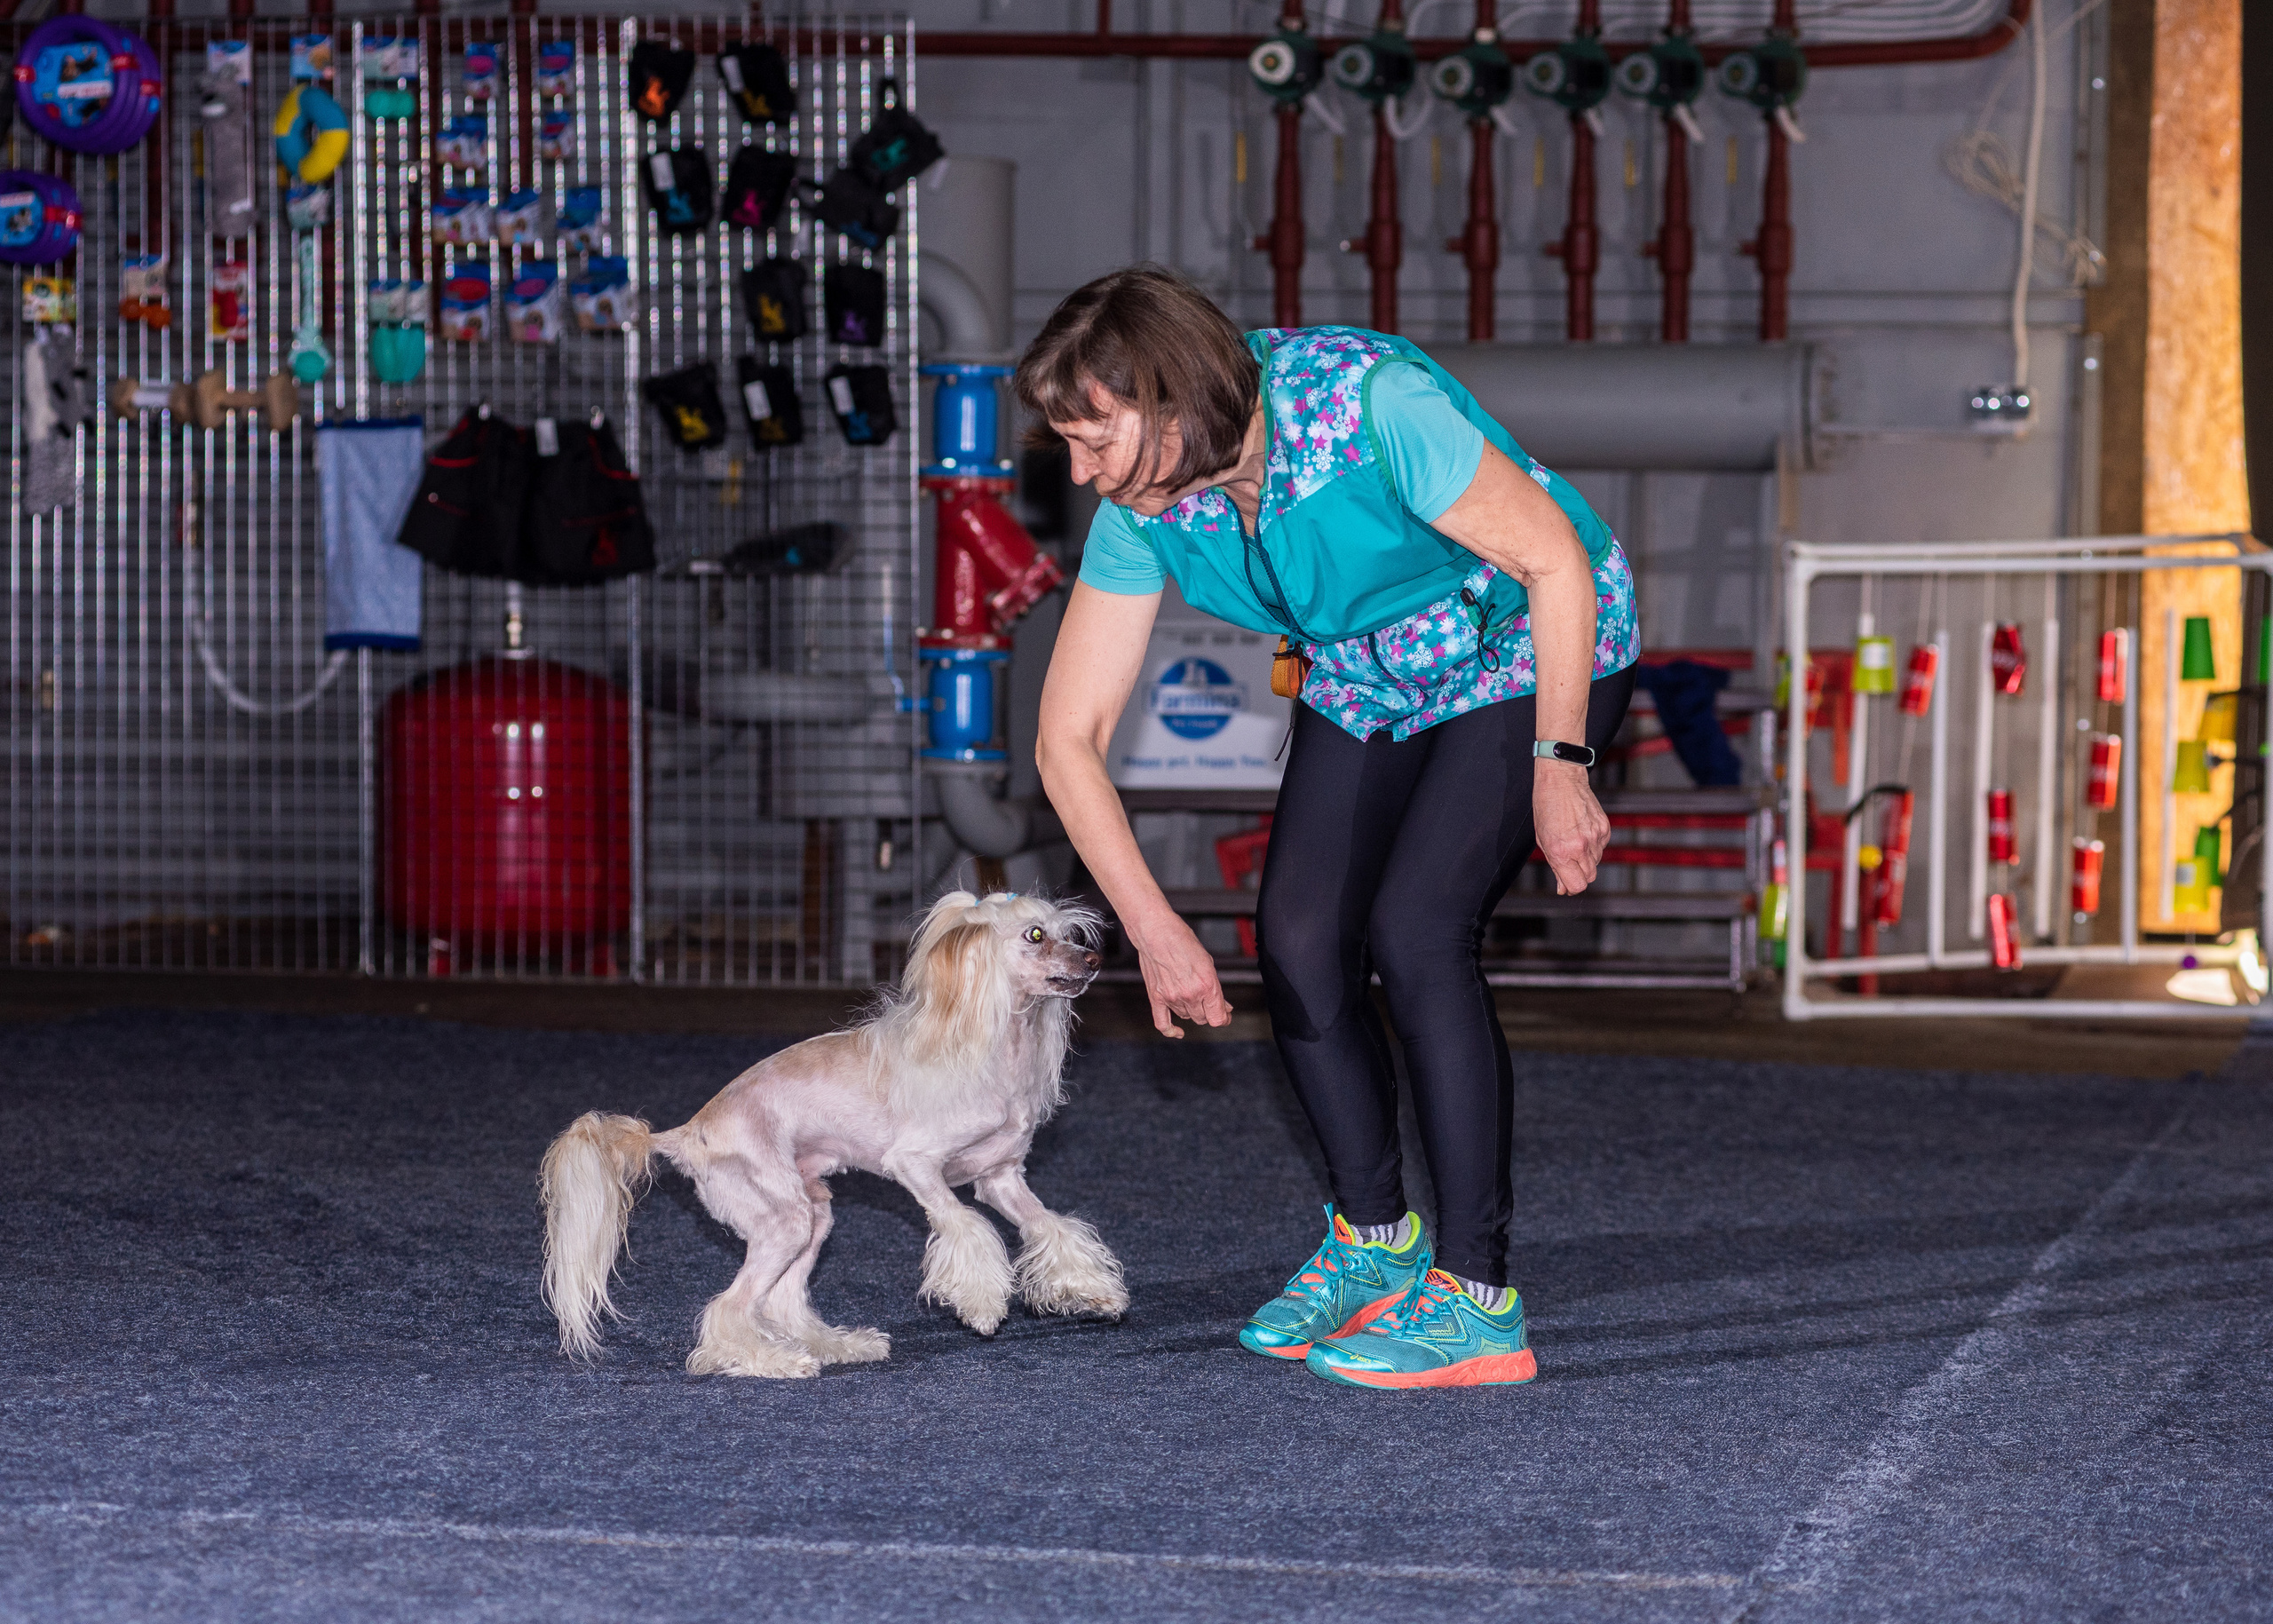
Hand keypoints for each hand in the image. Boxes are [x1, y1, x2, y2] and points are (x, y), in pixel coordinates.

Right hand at [1128, 911, 1233, 1037]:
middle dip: (1208, 1011)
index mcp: (1206, 984)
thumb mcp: (1208, 962)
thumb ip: (1215, 987)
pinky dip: (1171, 1031)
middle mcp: (1190, 994)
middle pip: (1203, 1018)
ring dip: (1192, 1011)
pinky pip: (1163, 1023)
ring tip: (1192, 996)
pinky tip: (1179, 1031)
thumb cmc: (1182, 940)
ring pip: (1187, 1017)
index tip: (1225, 1015)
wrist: (1156, 932)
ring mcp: (1172, 997)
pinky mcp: (1156, 997)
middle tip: (1209, 1003)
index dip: (1224, 1019)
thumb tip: (1224, 1006)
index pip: (1218, 1018)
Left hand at [1534, 759, 1609, 895]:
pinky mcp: (1605, 828)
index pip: (1576, 885)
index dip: (1571, 887)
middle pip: (1588, 877)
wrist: (1561, 779)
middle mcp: (1580, 846)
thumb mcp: (1543, 839)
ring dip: (1585, 859)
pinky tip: (1582, 831)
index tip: (1566, 884)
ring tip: (1573, 841)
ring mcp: (1595, 837)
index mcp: (1561, 851)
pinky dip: (1593, 845)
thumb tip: (1563, 887)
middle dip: (1578, 875)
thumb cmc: (1546, 806)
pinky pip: (1601, 847)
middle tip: (1568, 862)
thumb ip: (1555, 865)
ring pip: (1596, 863)